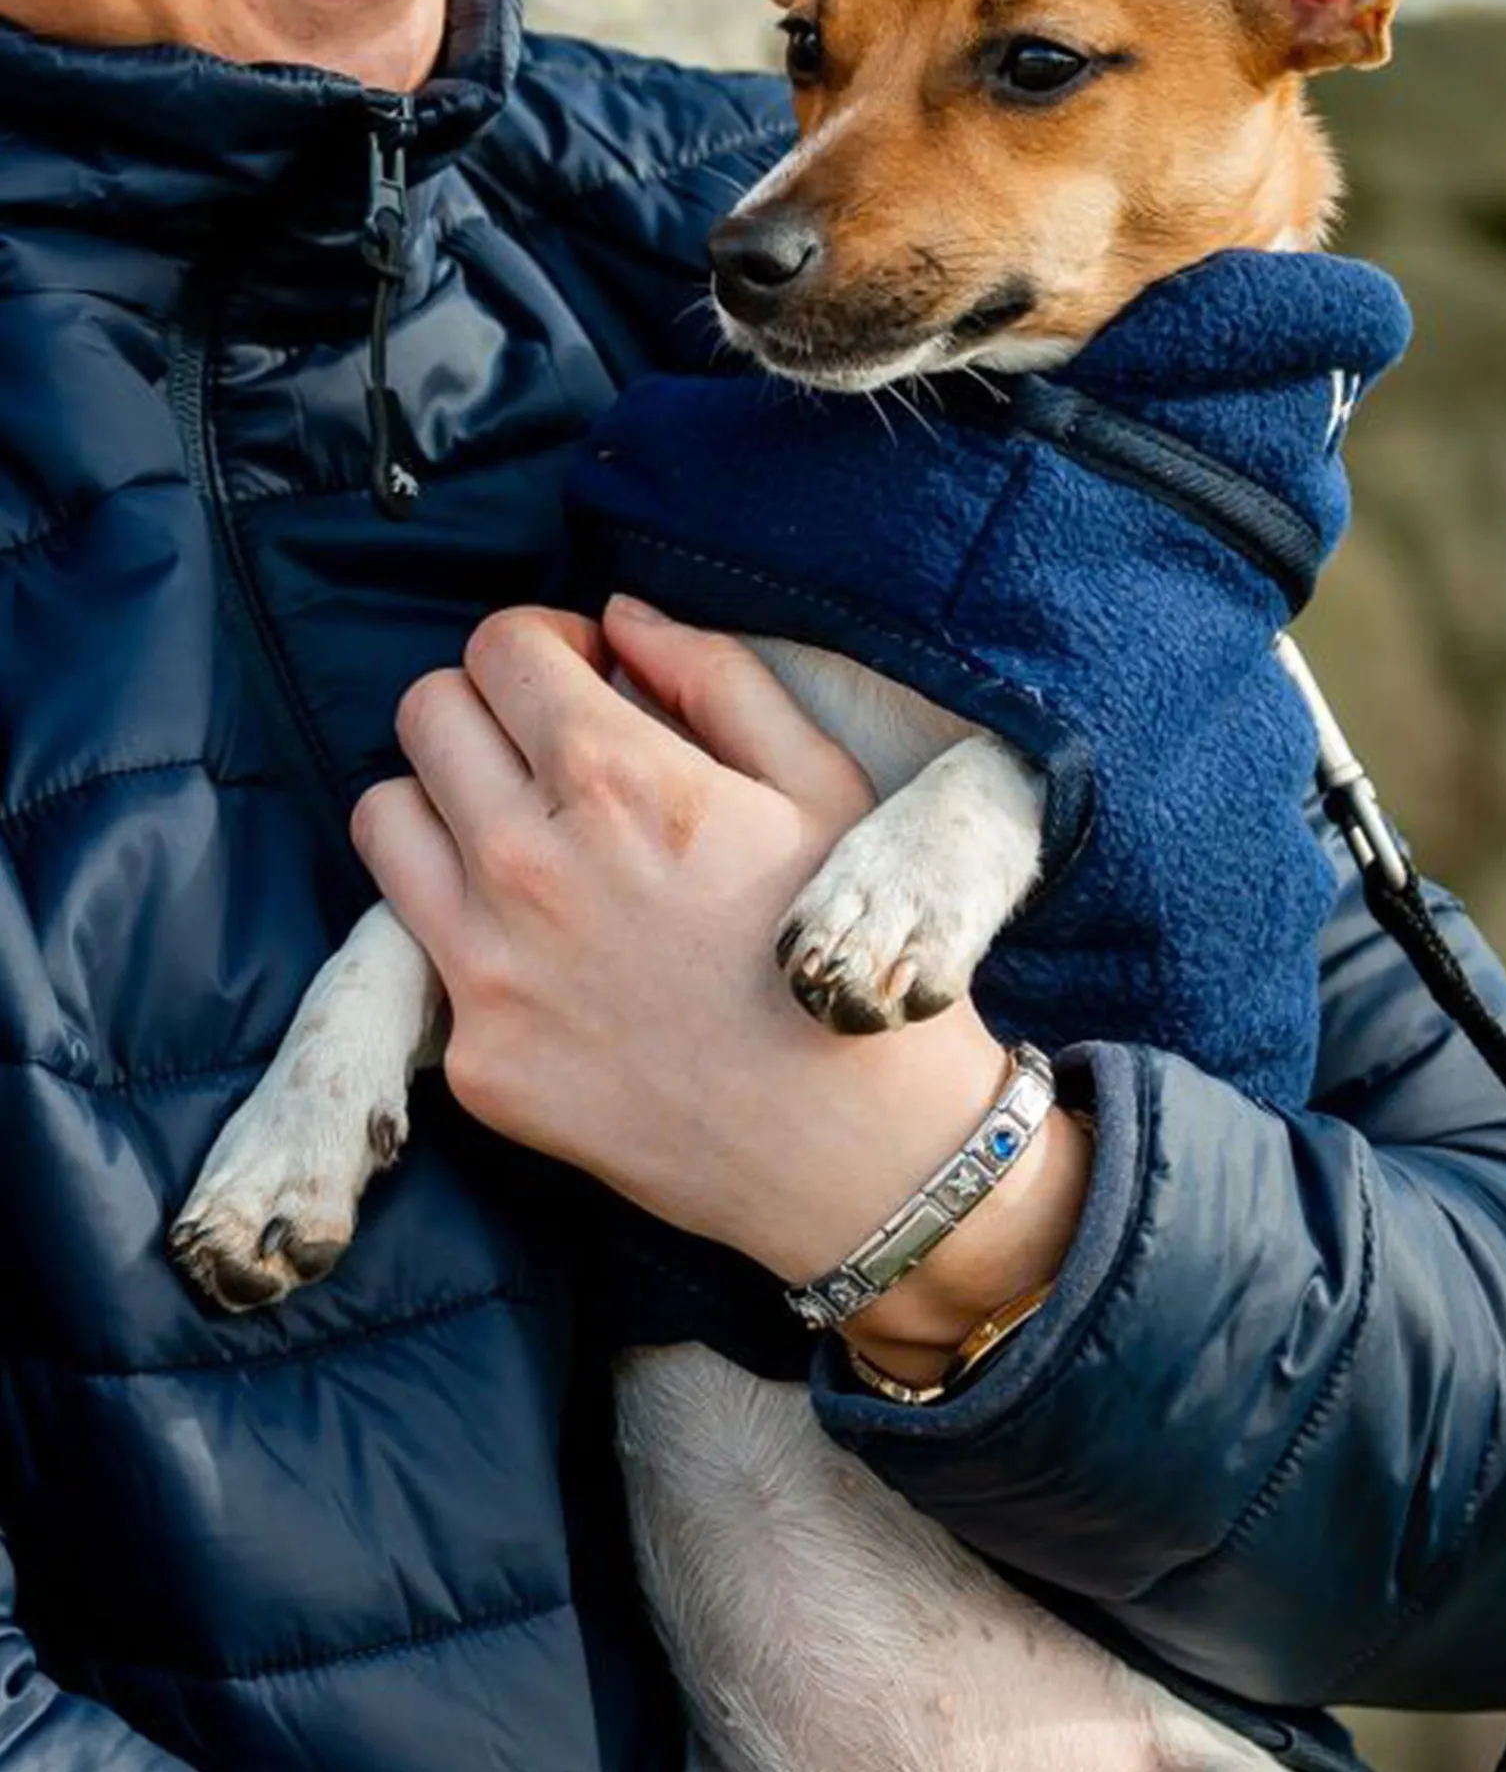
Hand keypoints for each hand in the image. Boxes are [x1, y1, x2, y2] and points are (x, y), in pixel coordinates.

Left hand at [353, 598, 1088, 1364]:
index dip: (544, 643)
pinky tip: (547, 946)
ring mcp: (490, 970)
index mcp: (622, 780)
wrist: (857, 1152)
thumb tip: (620, 618)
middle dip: (487, 707)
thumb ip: (716, 676)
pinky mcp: (476, 1059)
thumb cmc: (854, 949)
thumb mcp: (824, 785)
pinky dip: (463, 921)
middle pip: (426, 712)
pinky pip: (417, 943)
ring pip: (383, 817)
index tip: (586, 680)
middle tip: (550, 751)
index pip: (500, 645)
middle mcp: (530, 865)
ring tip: (521, 834)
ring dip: (444, 802)